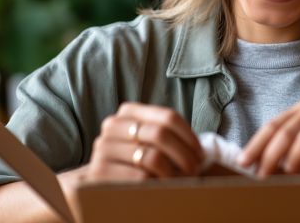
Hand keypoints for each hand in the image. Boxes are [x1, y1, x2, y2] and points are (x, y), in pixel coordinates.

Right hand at [84, 102, 203, 182]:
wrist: (106, 185)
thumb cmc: (138, 162)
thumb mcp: (150, 142)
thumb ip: (165, 132)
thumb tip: (197, 149)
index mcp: (128, 112)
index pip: (168, 117)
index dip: (189, 136)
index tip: (200, 153)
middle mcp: (112, 125)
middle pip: (160, 134)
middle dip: (183, 154)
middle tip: (194, 169)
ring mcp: (103, 147)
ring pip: (152, 157)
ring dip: (173, 172)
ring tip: (180, 181)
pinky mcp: (99, 172)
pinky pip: (139, 177)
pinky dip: (155, 185)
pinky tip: (161, 189)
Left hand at [237, 96, 299, 177]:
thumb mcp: (294, 155)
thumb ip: (274, 155)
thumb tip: (244, 164)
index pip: (274, 125)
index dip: (257, 145)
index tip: (243, 164)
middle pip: (289, 129)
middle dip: (271, 155)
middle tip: (263, 177)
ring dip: (293, 160)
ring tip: (288, 179)